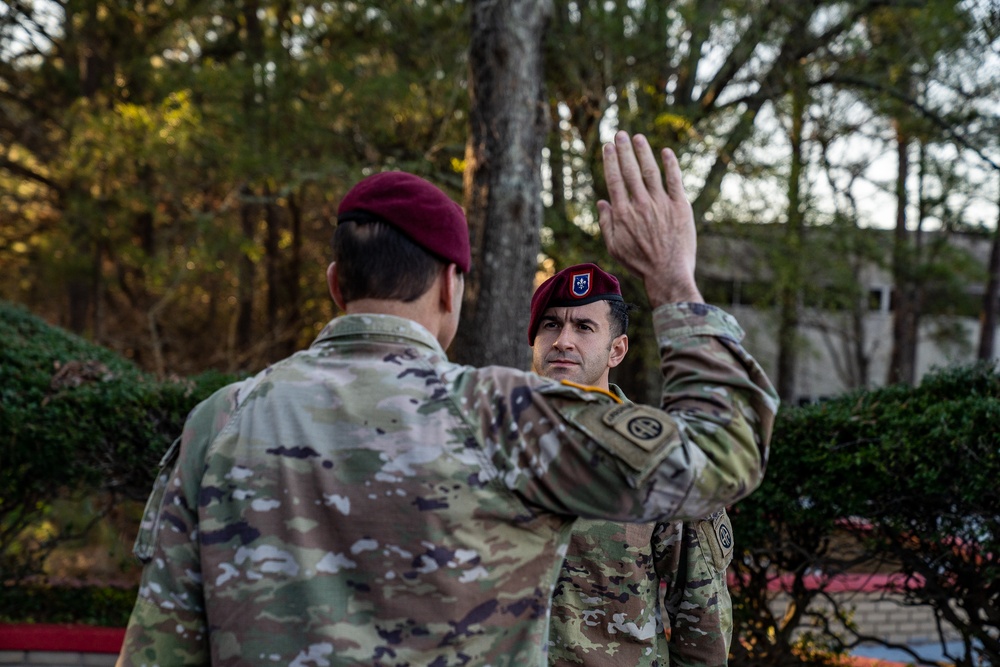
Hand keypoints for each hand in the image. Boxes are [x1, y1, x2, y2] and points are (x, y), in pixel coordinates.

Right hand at [597, 131, 702, 306]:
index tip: (608, 147)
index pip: (615, 180)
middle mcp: (641, 204)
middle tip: (620, 134)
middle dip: (624, 150)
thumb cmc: (639, 264)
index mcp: (623, 213)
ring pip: (651, 171)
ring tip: (638, 138)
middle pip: (630, 170)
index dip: (611, 161)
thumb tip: (602, 201)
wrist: (668, 274)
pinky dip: (670, 165)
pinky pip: (675, 180)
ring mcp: (662, 204)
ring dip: (644, 152)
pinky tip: (666, 152)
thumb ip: (606, 223)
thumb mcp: (614, 247)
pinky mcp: (680, 207)